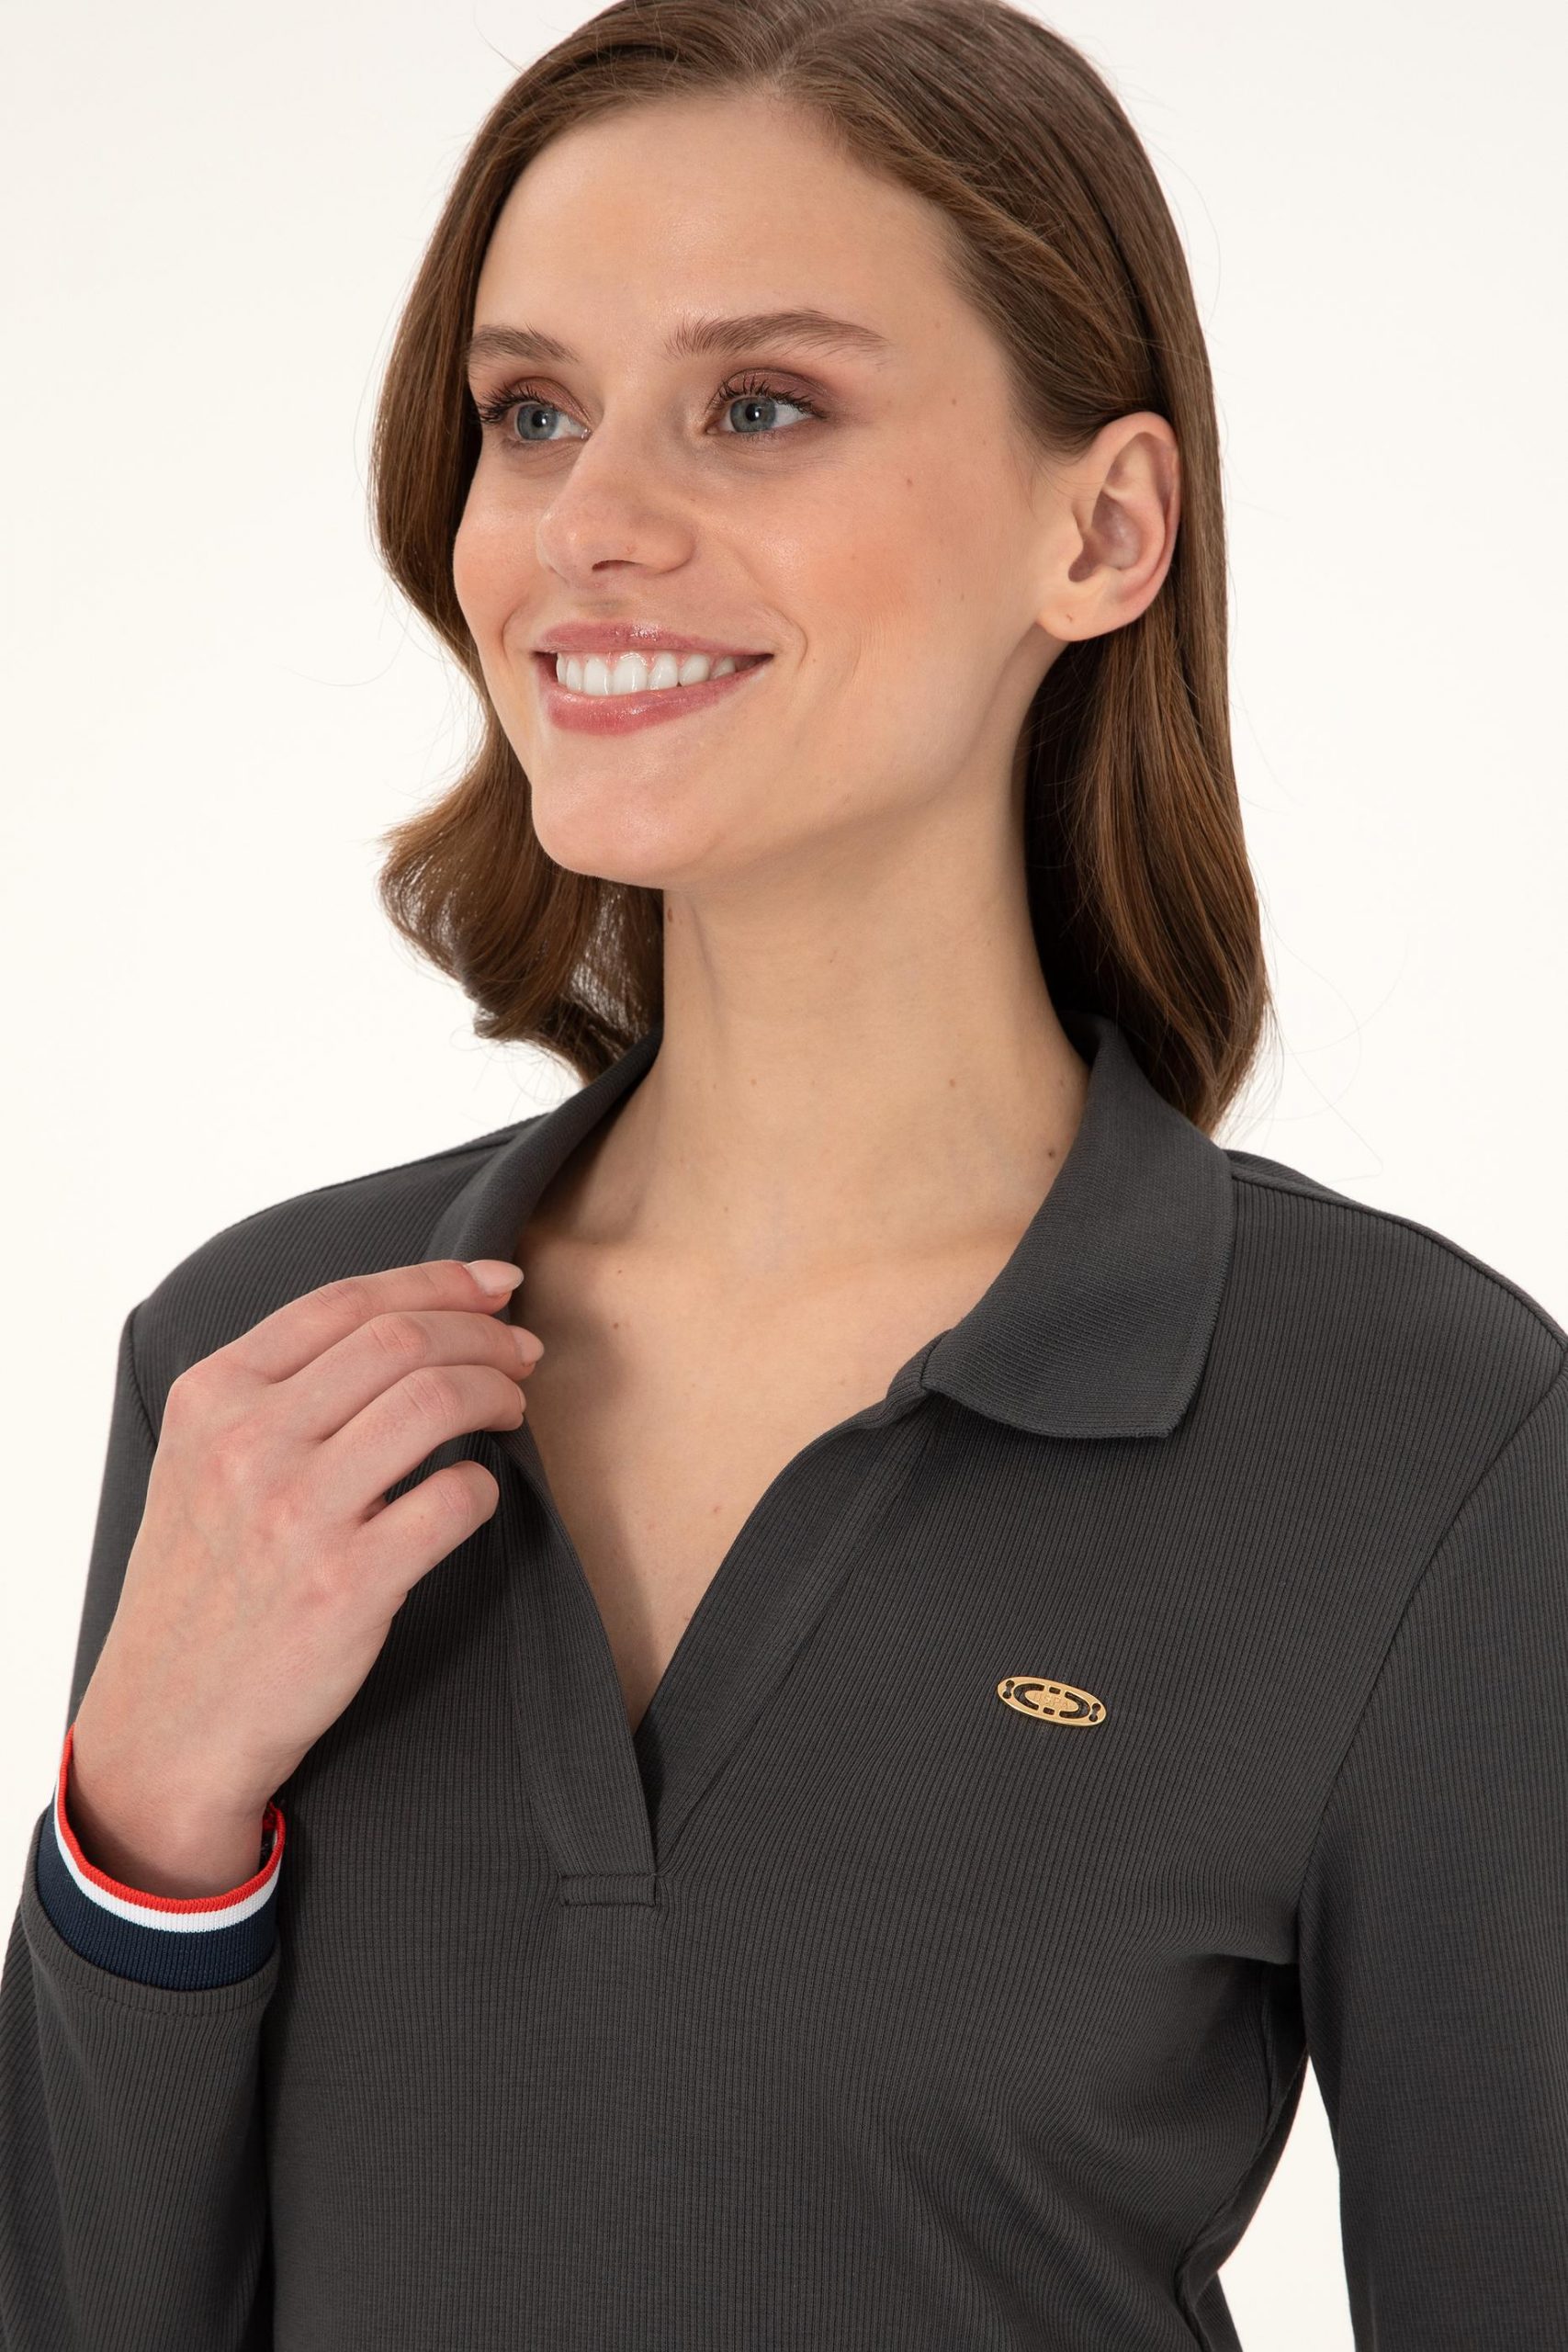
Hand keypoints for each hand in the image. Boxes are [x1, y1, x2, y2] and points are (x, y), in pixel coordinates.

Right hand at [70, 1257, 541, 1833]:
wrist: (166, 1726)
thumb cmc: (200, 1589)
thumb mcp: (198, 1464)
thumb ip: (275, 1392)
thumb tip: (402, 1326)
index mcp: (212, 1397)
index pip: (345, 1301)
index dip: (438, 1280)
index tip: (496, 1284)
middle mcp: (248, 1443)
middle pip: (402, 1339)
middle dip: (485, 1333)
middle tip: (523, 1353)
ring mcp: (297, 1513)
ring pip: (437, 1400)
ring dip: (498, 1392)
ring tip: (513, 1408)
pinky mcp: (346, 1585)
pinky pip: (454, 1499)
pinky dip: (486, 1487)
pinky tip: (479, 1494)